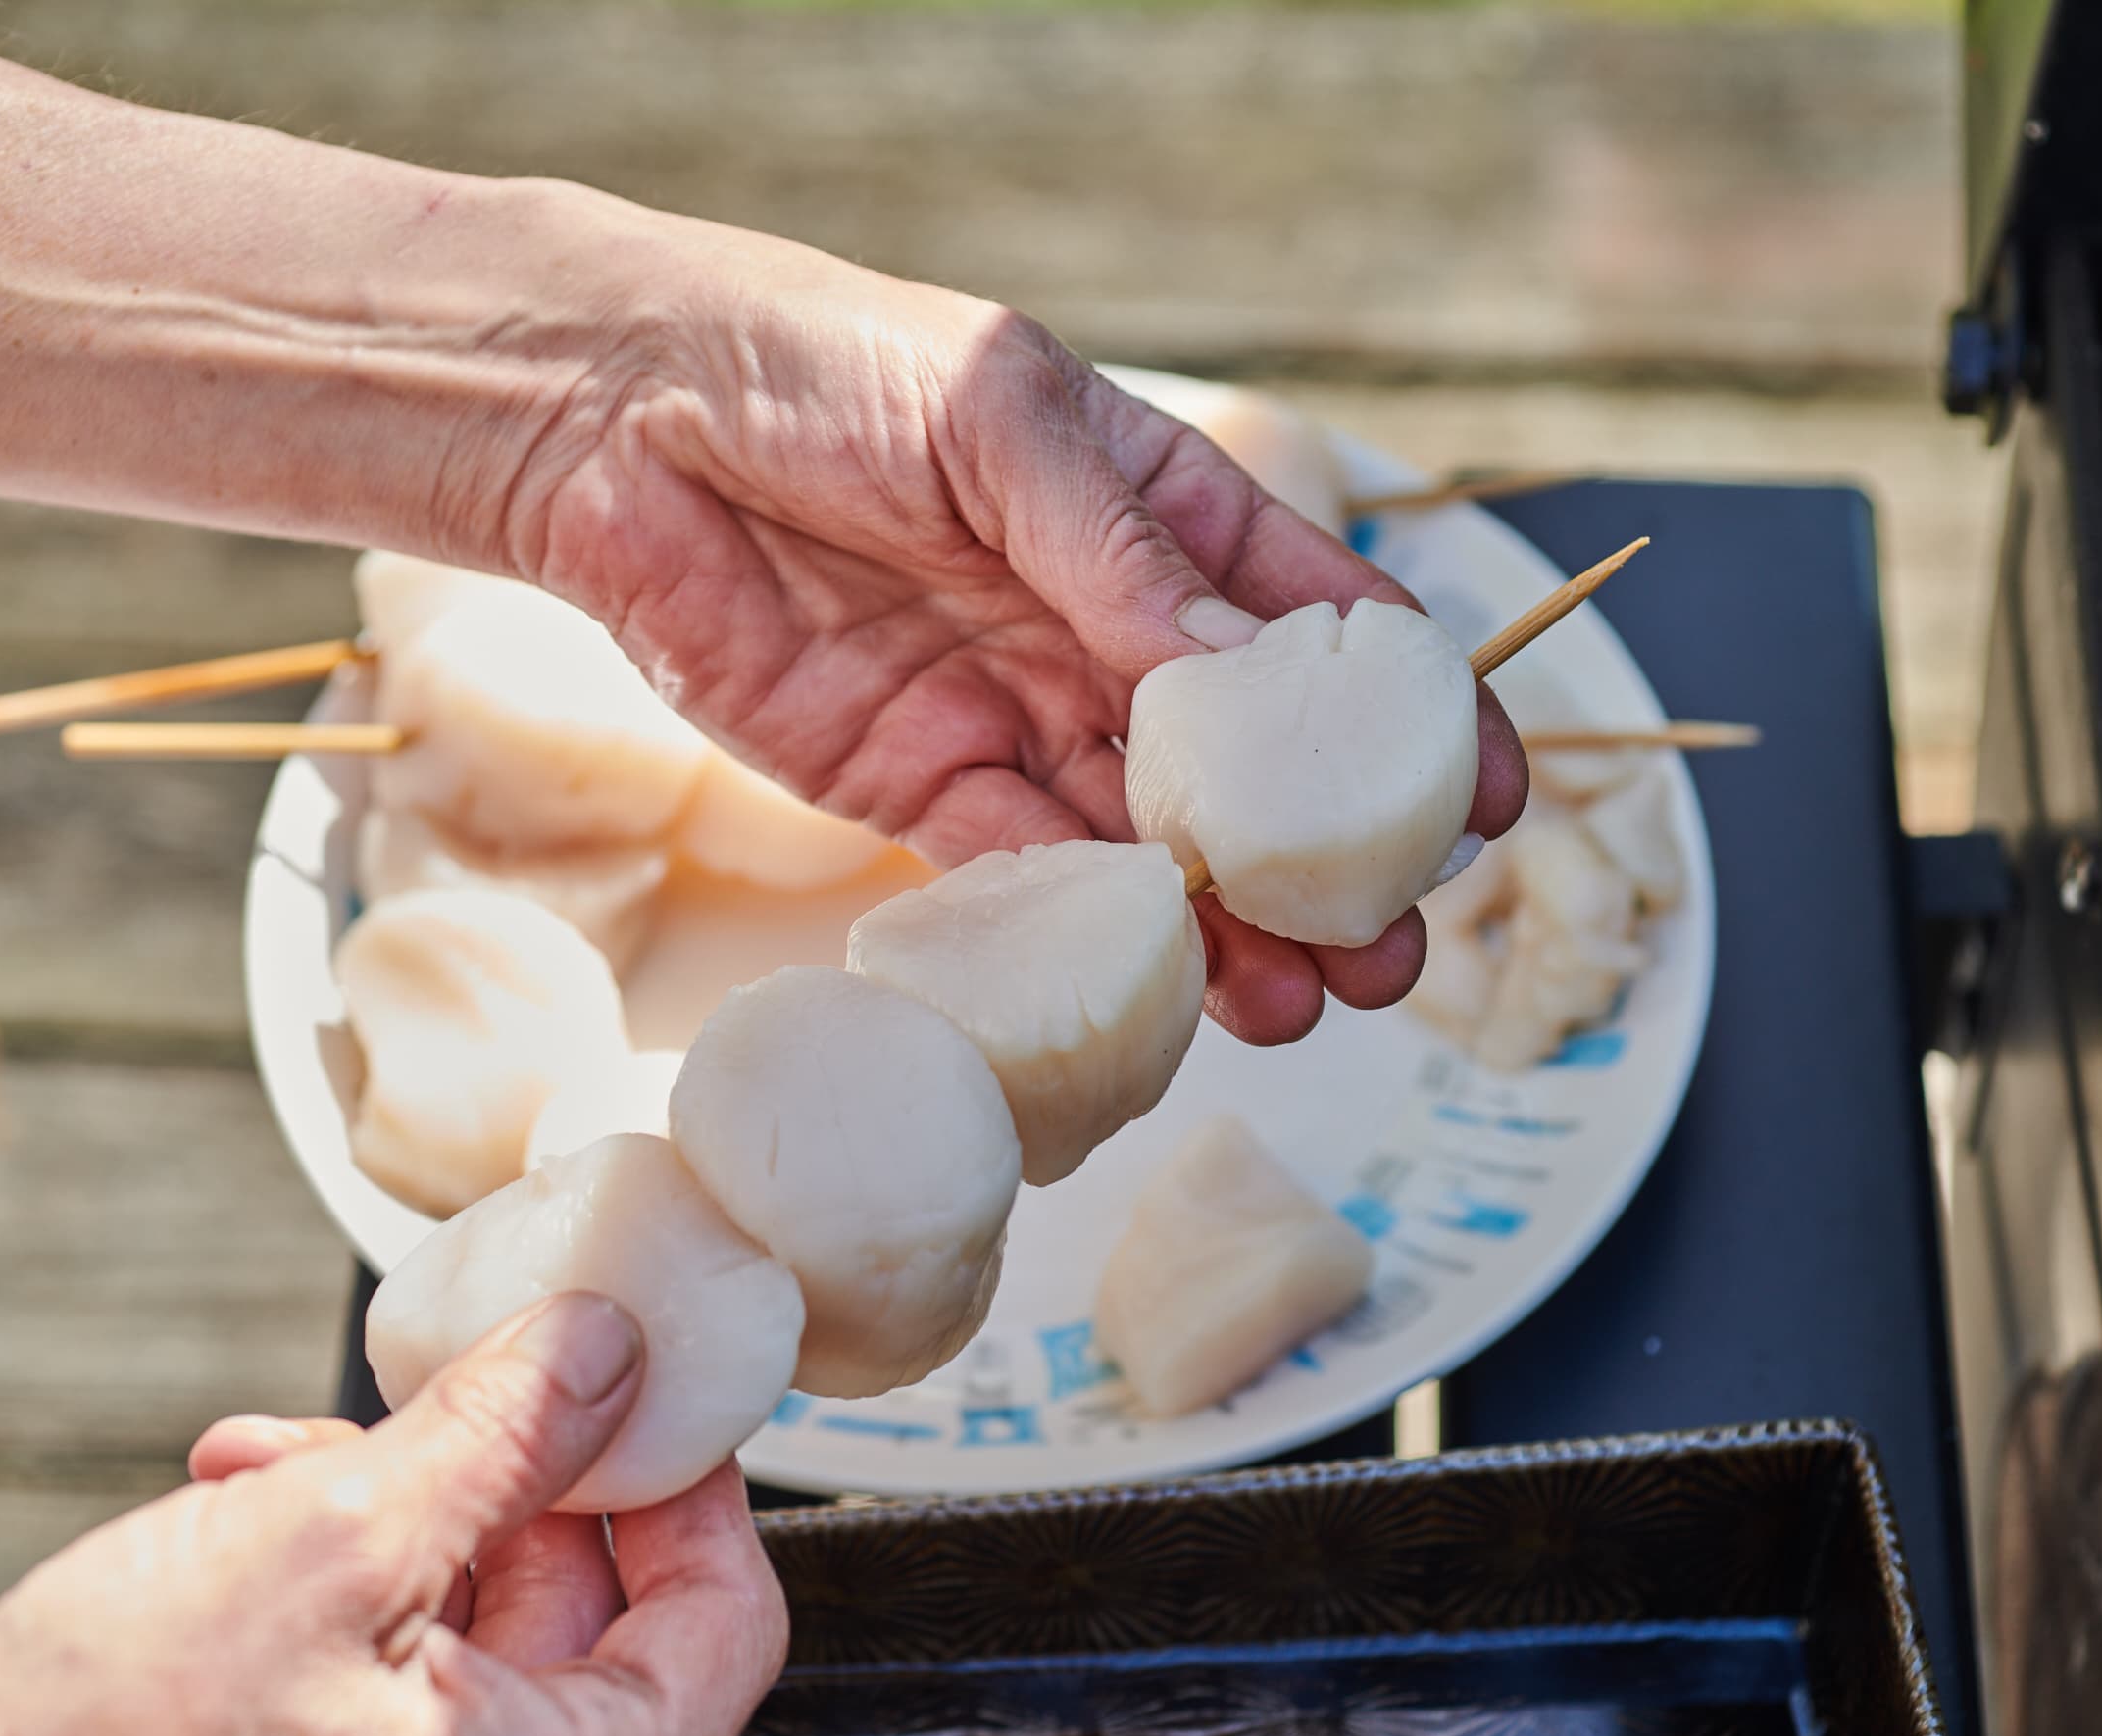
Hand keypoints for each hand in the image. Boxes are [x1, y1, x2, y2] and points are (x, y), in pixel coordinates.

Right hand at [0, 1293, 784, 1735]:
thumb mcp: (338, 1533)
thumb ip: (505, 1432)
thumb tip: (610, 1347)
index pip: (724, 1623)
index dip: (688, 1482)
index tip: (635, 1387)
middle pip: (599, 1618)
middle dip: (504, 1478)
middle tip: (436, 1394)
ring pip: (485, 1630)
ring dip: (401, 1510)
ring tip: (288, 1450)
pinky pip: (407, 1682)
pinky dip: (348, 1581)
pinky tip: (249, 1502)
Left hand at [468, 190, 1527, 1043]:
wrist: (610, 420)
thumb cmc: (813, 363)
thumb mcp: (993, 421)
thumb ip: (1114, 557)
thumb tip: (1240, 683)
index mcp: (1153, 507)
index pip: (1317, 621)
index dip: (1413, 715)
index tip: (1491, 802)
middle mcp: (1100, 620)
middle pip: (1248, 765)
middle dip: (1327, 863)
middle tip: (1392, 956)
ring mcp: (1014, 707)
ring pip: (1149, 842)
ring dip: (1224, 927)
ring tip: (1301, 1006)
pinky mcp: (916, 783)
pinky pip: (1023, 871)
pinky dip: (1090, 931)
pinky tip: (1159, 988)